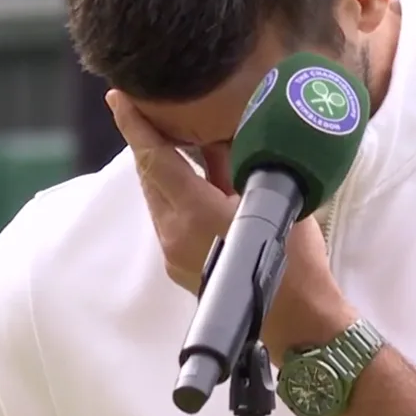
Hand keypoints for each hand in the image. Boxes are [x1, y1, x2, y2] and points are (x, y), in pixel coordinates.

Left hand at [106, 91, 355, 361]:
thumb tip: (227, 137)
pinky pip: (172, 218)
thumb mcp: (272, 197)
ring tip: (185, 141)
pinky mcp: (183, 265)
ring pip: (161, 199)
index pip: (153, 159)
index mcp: (193, 213)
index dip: (134, 125)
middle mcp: (173, 233)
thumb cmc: (293, 257)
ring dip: (168, 169)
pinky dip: (181, 193)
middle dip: (150, 143)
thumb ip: (241, 166)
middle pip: (151, 177)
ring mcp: (174, 253)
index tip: (118, 97)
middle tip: (152, 110)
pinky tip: (206, 181)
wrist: (297, 318)